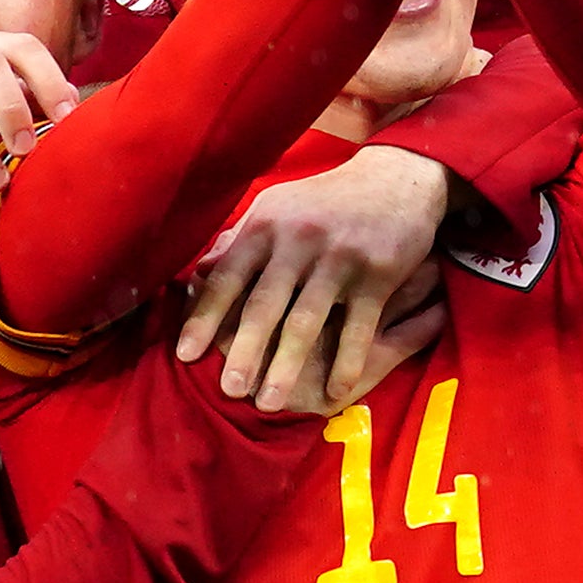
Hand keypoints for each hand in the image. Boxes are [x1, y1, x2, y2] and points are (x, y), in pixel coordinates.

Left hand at [175, 149, 459, 412]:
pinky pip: (359, 325)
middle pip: (264, 304)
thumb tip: (198, 274)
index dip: (205, 317)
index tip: (185, 355)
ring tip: (271, 404)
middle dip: (245, 351)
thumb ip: (239, 241)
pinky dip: (348, 360)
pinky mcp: (379, 272)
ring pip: (307, 320)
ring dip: (287, 365)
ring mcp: (340, 257)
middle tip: (229, 391)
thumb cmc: (326, 201)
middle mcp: (298, 239)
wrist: (397, 178)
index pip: (227, 277)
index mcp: (266, 224)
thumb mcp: (277, 208)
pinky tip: (337, 390)